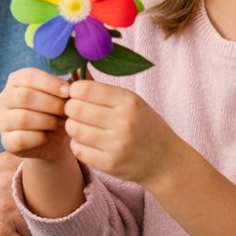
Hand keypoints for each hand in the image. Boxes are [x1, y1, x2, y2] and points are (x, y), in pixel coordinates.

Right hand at [0, 68, 71, 159]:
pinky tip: (48, 136)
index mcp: (17, 80)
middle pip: (24, 96)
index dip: (50, 83)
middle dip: (51, 104)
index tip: (68, 91)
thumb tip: (79, 69)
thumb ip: (74, 81)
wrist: (53, 141)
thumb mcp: (67, 95)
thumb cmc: (59, 111)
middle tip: (67, 111)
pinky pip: (20, 138)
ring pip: (22, 118)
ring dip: (47, 121)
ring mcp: (3, 120)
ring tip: (62, 123)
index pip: (29, 76)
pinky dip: (38, 138)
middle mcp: (5, 98)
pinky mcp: (6, 141)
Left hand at [62, 79, 178, 184]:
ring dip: (72, 127)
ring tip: (82, 126)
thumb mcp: (131, 102)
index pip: (84, 89)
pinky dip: (77, 144)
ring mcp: (117, 145)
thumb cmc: (145, 125)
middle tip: (76, 112)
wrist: (165, 160)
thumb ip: (102, 89)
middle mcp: (124, 121)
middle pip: (75, 109)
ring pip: (73, 129)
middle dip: (70, 108)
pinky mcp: (110, 164)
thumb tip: (74, 71)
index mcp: (129, 101)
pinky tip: (87, 142)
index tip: (77, 95)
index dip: (74, 90)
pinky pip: (77, 150)